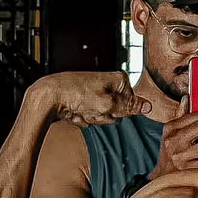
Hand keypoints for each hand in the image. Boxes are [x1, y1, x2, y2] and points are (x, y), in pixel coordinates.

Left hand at [30, 72, 151, 125]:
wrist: (48, 96)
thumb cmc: (76, 94)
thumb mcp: (108, 103)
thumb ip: (129, 107)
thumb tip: (148, 106)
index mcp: (118, 79)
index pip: (132, 103)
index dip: (121, 110)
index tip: (109, 108)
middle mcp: (108, 85)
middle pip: (118, 111)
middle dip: (105, 115)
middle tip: (93, 109)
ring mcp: (96, 94)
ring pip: (104, 116)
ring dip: (93, 118)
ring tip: (81, 109)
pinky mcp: (85, 102)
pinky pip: (91, 117)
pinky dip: (83, 118)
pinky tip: (74, 111)